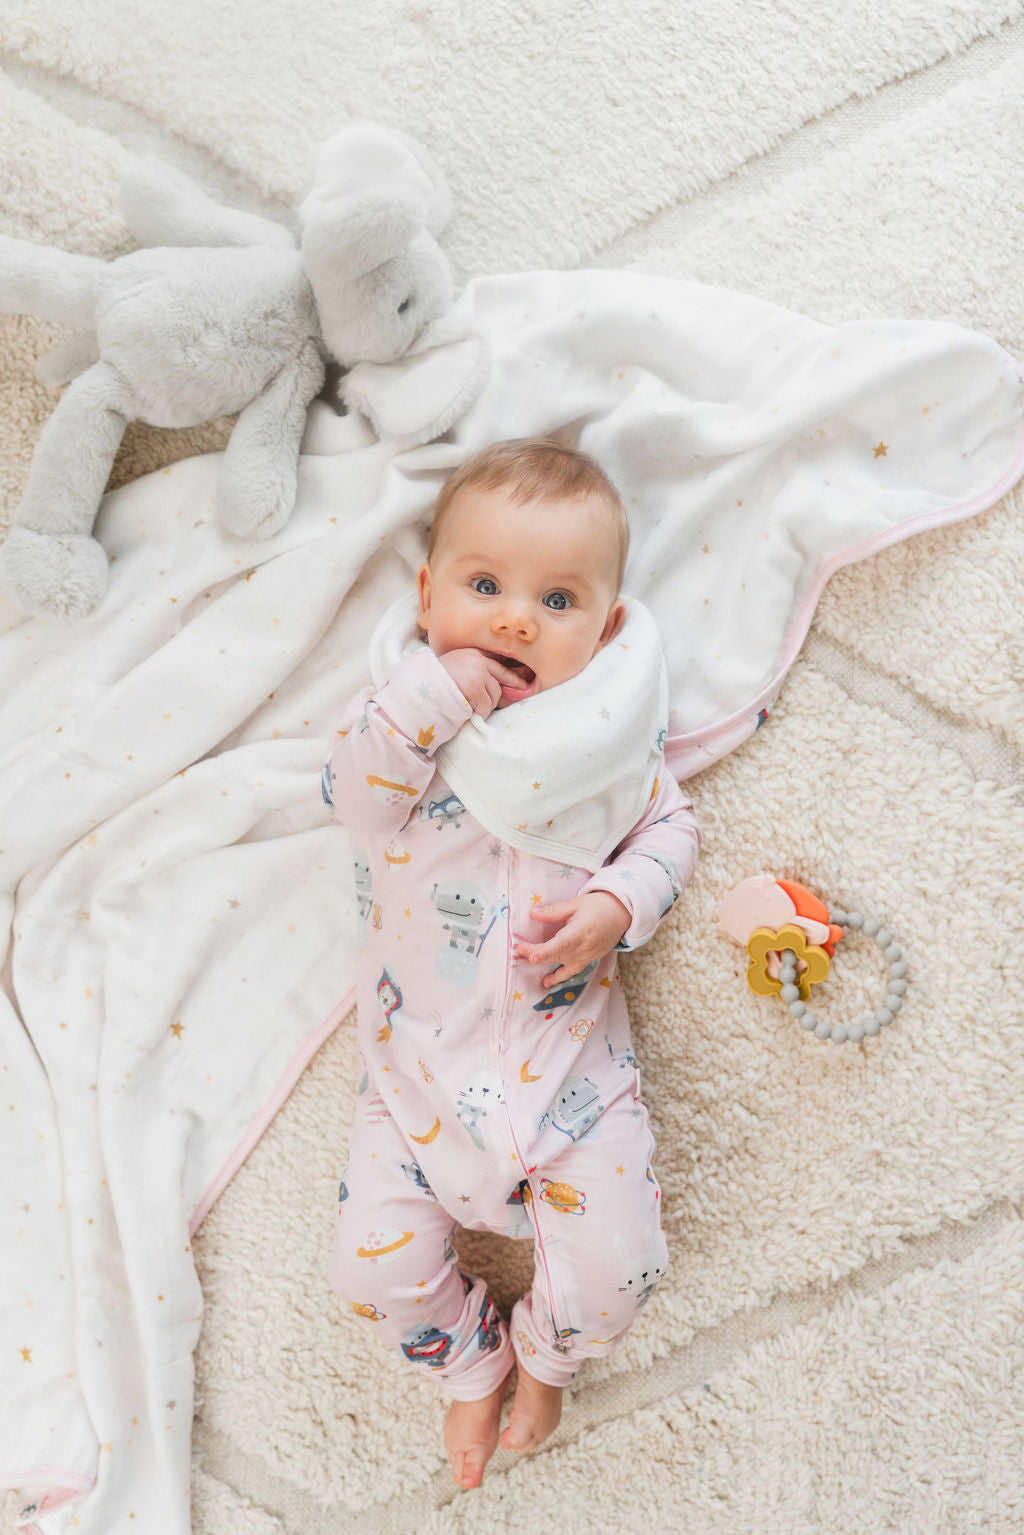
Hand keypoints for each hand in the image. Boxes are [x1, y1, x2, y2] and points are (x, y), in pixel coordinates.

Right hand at [437, 648, 524, 717]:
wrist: (421, 687)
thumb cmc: (436, 681)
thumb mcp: (456, 667)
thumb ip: (474, 670)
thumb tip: (496, 686)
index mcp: (473, 653)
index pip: (498, 662)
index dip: (512, 674)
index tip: (523, 682)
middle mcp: (478, 659)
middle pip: (503, 677)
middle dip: (508, 688)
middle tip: (514, 693)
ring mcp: (478, 672)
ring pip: (495, 694)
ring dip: (486, 705)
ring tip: (472, 706)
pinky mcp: (475, 686)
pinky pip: (486, 705)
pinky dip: (479, 711)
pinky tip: (468, 709)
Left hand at [516, 891, 630, 987]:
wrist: (622, 914)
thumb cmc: (598, 906)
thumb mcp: (575, 904)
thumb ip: (553, 911)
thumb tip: (532, 913)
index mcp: (580, 931)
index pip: (561, 944)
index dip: (545, 951)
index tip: (531, 956)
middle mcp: (584, 947)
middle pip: (557, 954)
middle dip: (537, 953)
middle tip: (519, 948)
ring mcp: (587, 956)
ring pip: (562, 962)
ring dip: (544, 962)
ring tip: (526, 958)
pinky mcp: (589, 960)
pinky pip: (572, 971)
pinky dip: (559, 978)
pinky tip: (546, 983)